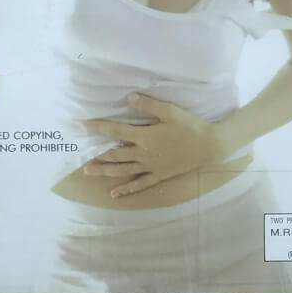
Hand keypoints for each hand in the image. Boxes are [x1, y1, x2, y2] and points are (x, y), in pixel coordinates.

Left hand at [82, 93, 231, 198]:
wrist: (209, 146)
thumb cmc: (189, 126)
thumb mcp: (170, 111)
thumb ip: (148, 104)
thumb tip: (128, 98)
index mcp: (145, 137)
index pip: (116, 131)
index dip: (99, 127)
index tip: (84, 124)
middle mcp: (144, 154)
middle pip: (115, 155)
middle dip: (97, 156)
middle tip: (81, 158)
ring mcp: (151, 167)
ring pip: (123, 170)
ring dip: (105, 172)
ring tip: (89, 172)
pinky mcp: (159, 175)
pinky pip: (140, 184)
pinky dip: (126, 189)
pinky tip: (115, 194)